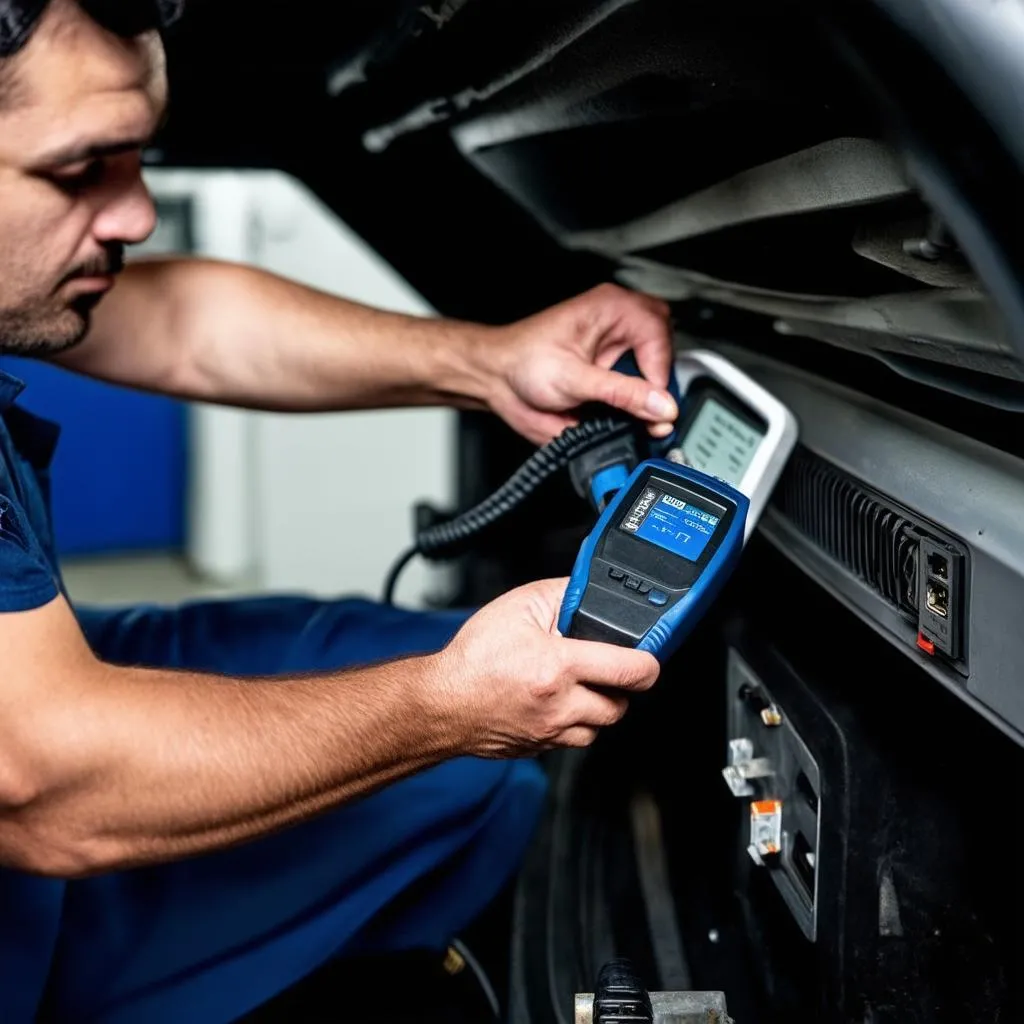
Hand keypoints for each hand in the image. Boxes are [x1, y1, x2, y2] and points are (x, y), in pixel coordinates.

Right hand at [430, 578, 660, 758]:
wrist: (439, 702)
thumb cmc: (471, 658)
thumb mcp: (518, 606)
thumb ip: (562, 594)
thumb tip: (590, 592)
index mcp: (558, 667)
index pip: (631, 671)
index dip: (648, 663)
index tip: (648, 658)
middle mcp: (560, 705)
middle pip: (620, 705)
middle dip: (618, 687)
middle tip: (603, 669)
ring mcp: (551, 732)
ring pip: (598, 727)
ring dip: (596, 708)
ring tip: (576, 686)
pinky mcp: (540, 749)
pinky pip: (572, 740)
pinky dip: (572, 724)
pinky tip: (555, 703)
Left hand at [480, 283, 677, 444]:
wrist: (497, 379)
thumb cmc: (522, 361)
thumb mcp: (574, 379)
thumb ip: (621, 393)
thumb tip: (660, 405)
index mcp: (612, 309)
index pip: (658, 334)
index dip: (659, 371)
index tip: (655, 402)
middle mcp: (618, 327)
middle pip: (665, 350)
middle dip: (660, 382)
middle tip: (651, 410)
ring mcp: (616, 351)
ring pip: (656, 372)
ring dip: (650, 398)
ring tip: (636, 417)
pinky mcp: (612, 375)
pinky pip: (640, 391)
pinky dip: (638, 409)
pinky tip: (626, 418)